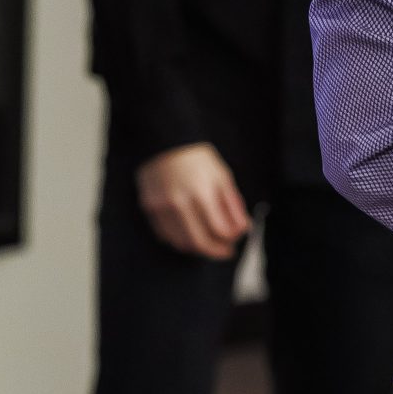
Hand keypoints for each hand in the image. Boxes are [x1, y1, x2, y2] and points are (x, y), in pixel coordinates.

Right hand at [138, 143, 250, 259]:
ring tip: (208, 243)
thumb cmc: (196, 158)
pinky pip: (165, 235)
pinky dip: (179, 240)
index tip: (235, 240)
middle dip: (216, 252)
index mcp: (202, 192)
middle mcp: (180, 202)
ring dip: (198, 248)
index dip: (231, 239)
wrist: (163, 142)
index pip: (220, 230)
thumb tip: (243, 229)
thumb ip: (233, 205)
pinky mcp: (149, 207)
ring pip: (181, 243)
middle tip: (225, 251)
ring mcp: (161, 206)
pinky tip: (189, 234)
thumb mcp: (221, 176)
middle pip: (200, 242)